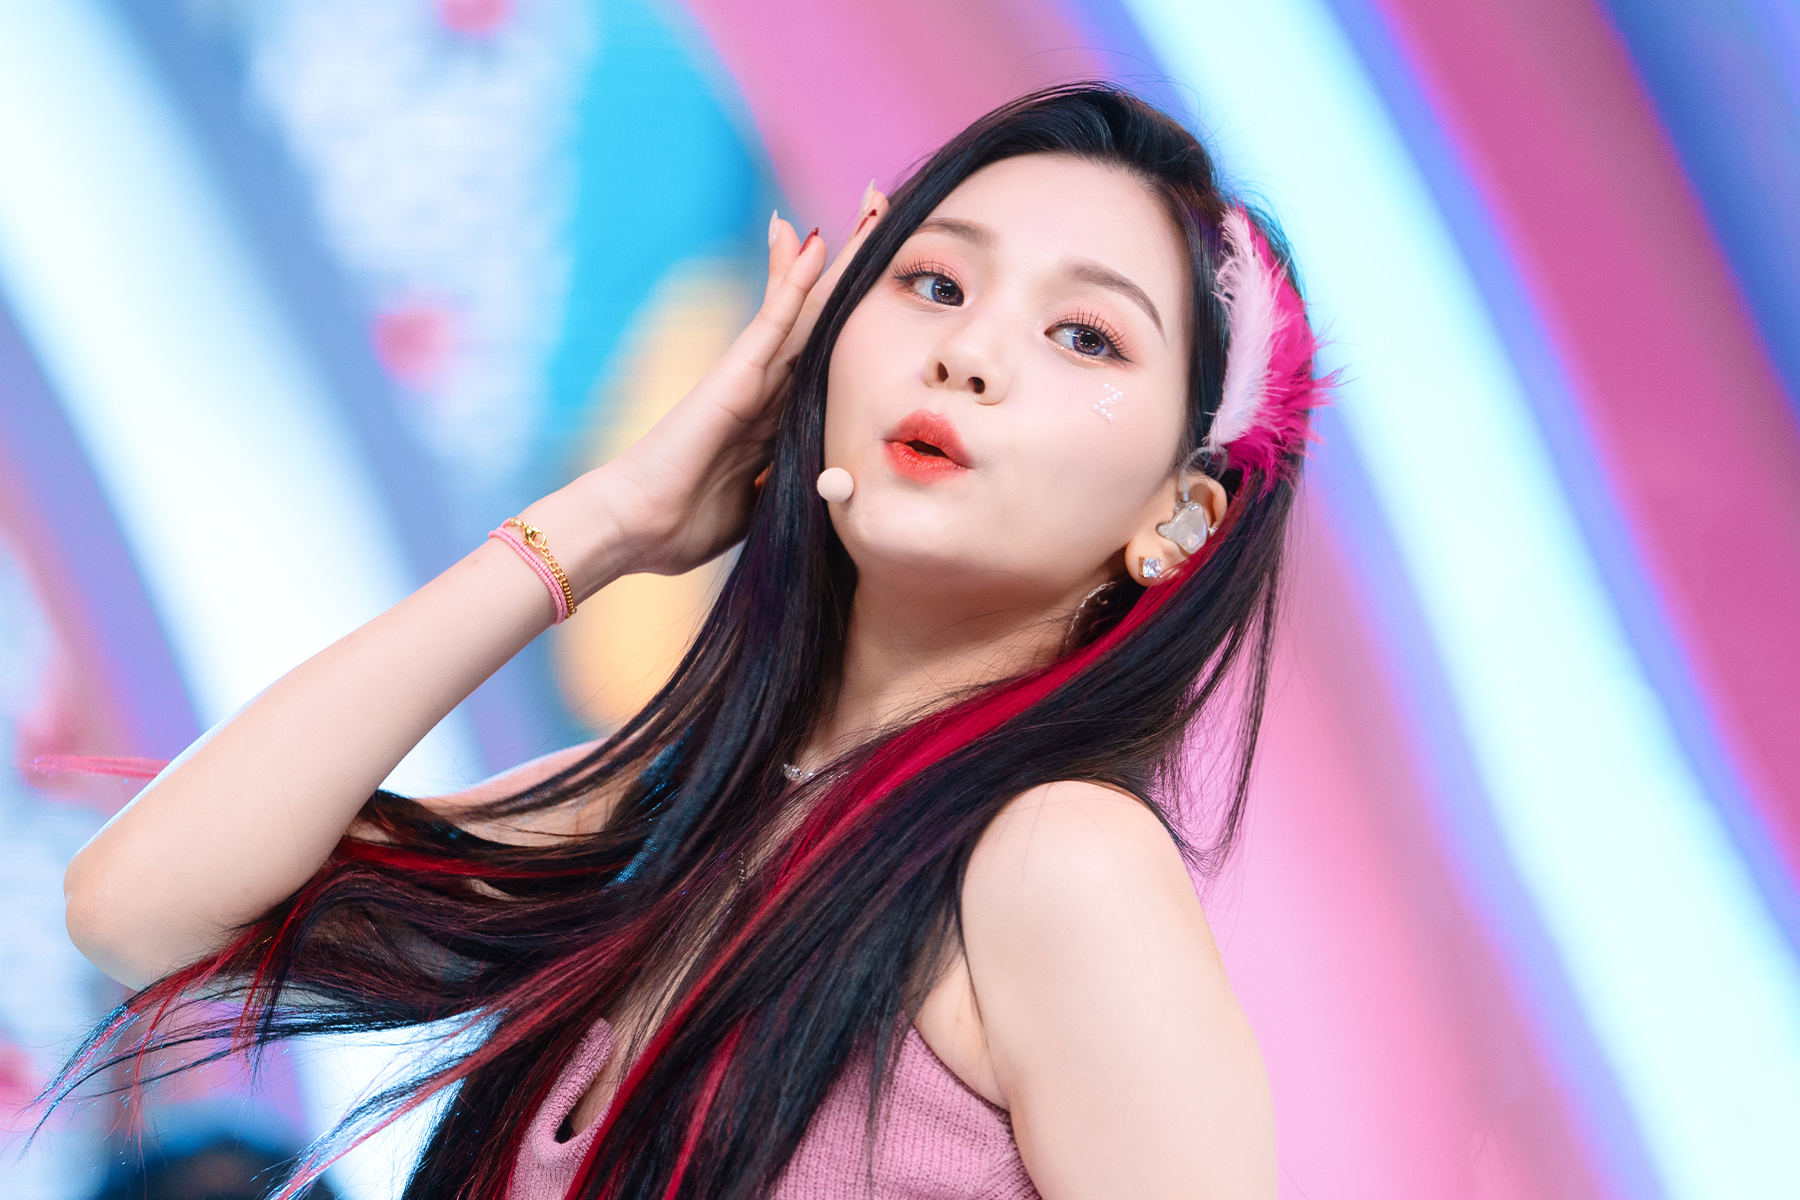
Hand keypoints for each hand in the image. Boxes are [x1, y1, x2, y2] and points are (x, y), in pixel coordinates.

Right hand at [539, 186, 889, 590]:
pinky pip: (771, 323)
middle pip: (825, 311)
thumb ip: (797, 481)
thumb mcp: (768, 502)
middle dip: (858, 261)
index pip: (830, 350)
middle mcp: (769, 383)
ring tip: (871, 198)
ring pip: (806, 304)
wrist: (635, 528)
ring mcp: (750, 375)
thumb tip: (839, 486)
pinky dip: (793, 283)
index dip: (860, 309)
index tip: (895, 274)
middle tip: (884, 203)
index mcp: (780, 413)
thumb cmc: (687, 523)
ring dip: (839, 254)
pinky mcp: (732, 378)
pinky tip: (816, 243)